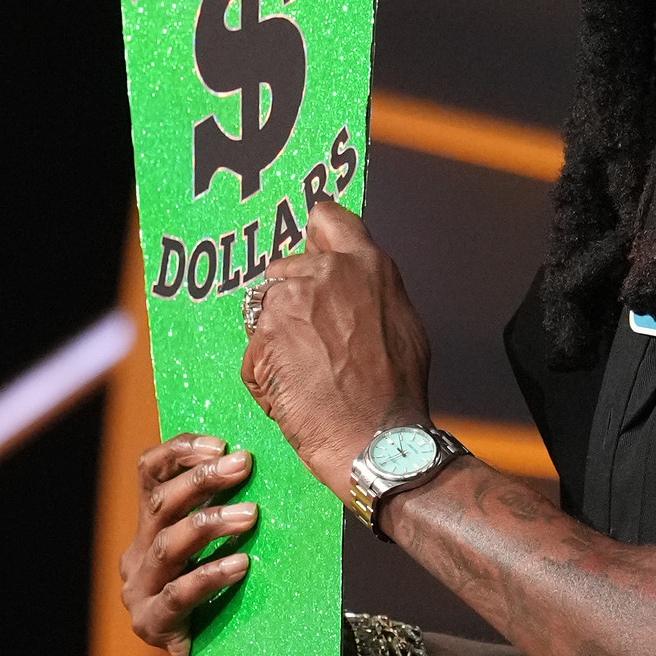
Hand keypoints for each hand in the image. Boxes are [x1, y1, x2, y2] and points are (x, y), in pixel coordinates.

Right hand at [120, 436, 255, 655]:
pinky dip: (210, 575)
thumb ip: (227, 504)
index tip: (220, 443)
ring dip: (209, 523)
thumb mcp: (223, 540)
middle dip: (202, 480)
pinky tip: (241, 565)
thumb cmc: (229, 589)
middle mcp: (138, 553)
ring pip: (167, 546)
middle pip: (159, 504)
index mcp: (150, 524)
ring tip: (250, 514)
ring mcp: (141, 591)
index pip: (150, 473)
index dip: (179, 451)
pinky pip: (179, 595)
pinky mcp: (153, 625)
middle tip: (242, 464)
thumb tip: (259, 458)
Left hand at [239, 197, 433, 503]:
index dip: (313, 233)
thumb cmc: (395, 393)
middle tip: (313, 344)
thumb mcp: (401, 323)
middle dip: (290, 302)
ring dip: (275, 338)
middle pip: (285, 270)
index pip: (326, 216)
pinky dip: (265, 372)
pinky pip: (254, 349)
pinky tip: (295, 391)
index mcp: (368, 264)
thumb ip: (369, 290)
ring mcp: (293, 300)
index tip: (309, 244)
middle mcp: (328, 272)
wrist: (377, 438)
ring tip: (308, 374)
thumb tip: (352, 282)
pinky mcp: (266, 334)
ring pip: (265, 310)